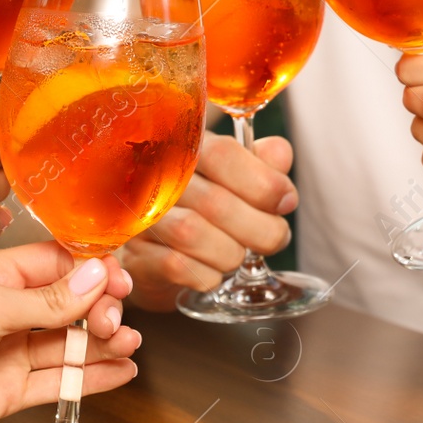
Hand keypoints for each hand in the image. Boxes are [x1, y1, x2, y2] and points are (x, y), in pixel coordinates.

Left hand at [0, 243, 138, 422]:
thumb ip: (50, 299)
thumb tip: (97, 278)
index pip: (58, 266)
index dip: (92, 272)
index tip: (119, 279)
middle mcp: (5, 312)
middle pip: (71, 306)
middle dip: (101, 309)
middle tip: (115, 320)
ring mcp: (9, 352)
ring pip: (71, 343)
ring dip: (104, 342)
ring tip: (128, 344)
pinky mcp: (10, 390)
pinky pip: (61, 381)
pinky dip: (94, 377)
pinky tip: (122, 371)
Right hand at [122, 130, 297, 309]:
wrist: (163, 250)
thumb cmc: (207, 205)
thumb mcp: (239, 177)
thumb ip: (262, 162)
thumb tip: (279, 154)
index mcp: (187, 147)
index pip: (223, 154)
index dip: (263, 182)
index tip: (286, 202)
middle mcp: (155, 176)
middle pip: (215, 202)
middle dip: (261, 229)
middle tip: (274, 238)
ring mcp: (141, 216)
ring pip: (191, 234)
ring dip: (232, 253)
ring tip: (240, 254)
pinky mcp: (137, 256)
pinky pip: (177, 266)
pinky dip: (208, 275)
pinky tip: (215, 271)